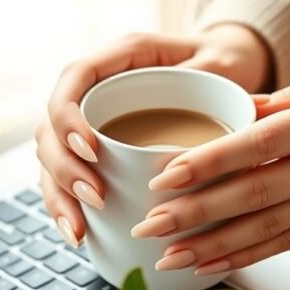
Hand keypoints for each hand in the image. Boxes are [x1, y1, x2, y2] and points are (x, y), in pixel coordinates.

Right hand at [35, 25, 271, 246]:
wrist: (228, 67)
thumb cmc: (225, 58)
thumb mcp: (226, 62)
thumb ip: (218, 77)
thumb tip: (236, 109)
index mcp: (124, 55)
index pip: (75, 77)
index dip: (70, 115)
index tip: (91, 150)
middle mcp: (100, 86)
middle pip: (53, 124)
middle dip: (64, 166)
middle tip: (95, 197)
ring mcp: (94, 119)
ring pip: (53, 155)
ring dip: (59, 195)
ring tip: (80, 231)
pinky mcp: (98, 149)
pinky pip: (69, 176)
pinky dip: (69, 206)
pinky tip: (80, 234)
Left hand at [131, 65, 289, 273]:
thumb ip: (278, 103)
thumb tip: (223, 116)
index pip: (259, 144)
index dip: (210, 163)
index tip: (165, 177)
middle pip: (256, 194)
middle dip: (198, 213)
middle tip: (151, 225)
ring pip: (269, 227)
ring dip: (215, 245)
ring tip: (169, 256)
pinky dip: (249, 255)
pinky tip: (211, 264)